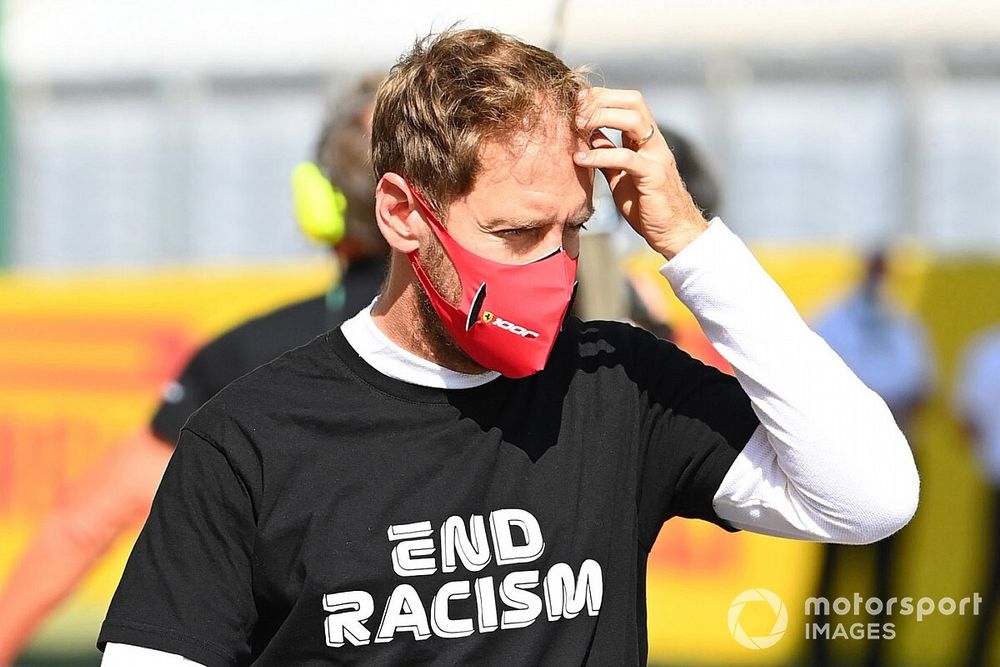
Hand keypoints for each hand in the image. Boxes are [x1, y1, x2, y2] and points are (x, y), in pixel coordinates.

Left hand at [574, 87, 708, 259]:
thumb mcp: (621, 174)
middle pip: (633, 102)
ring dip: (602, 118)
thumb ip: (609, 153)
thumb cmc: (646, 205)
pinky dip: (600, 155)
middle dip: (602, 100)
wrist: (672, 232)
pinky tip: (580, 159)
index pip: (628, 102)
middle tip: (576, 112)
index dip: (603, 96)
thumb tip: (591, 135)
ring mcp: (656, 156)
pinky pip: (625, 157)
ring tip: (577, 127)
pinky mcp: (653, 175)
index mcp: (647, 139)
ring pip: (633, 120)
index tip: (578, 103)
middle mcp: (654, 142)